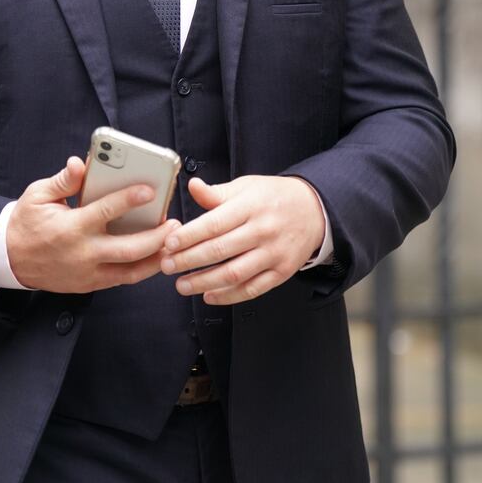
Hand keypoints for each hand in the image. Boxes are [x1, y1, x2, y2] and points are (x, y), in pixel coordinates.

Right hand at [6, 155, 179, 292]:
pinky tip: (154, 256)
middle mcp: (83, 253)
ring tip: (173, 243)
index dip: (130, 199)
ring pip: (131, 272)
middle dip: (157, 237)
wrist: (10, 259)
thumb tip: (80, 164)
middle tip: (175, 224)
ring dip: (156, 258)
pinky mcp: (90, 284)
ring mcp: (88, 273)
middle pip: (130, 249)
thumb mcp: (38, 196)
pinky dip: (141, 269)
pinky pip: (122, 279)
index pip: (106, 212)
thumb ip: (64, 181)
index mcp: (71, 228)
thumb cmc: (26, 223)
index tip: (150, 190)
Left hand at [159, 175, 324, 304]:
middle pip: (220, 250)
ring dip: (204, 283)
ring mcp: (274, 253)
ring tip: (182, 285)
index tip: (169, 244)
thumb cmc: (273, 197)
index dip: (189, 236)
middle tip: (167, 266)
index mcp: (251, 206)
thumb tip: (192, 186)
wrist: (314, 210)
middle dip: (189, 261)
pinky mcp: (282, 272)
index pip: (214, 223)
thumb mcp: (246, 187)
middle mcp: (263, 230)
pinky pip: (252, 289)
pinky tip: (209, 296)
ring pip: (234, 274)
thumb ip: (217, 193)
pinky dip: (229, 296)